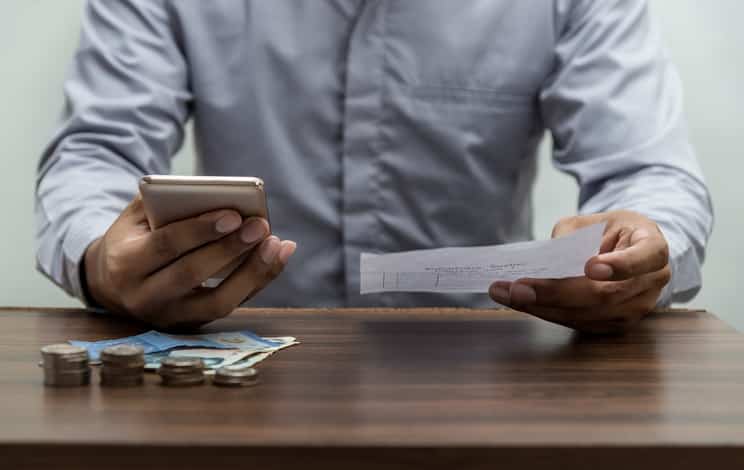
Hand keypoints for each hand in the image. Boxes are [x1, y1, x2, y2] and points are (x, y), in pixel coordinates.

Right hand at [83, 194, 295, 328]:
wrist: (113, 283)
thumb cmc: (134, 239)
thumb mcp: (136, 217)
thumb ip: (164, 203)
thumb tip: (215, 195)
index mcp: (125, 264)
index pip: (166, 246)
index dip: (201, 231)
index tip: (233, 215)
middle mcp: (145, 297)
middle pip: (192, 275)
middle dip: (230, 250)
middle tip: (260, 226)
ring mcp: (170, 316)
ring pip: (217, 302)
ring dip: (252, 273)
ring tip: (277, 244)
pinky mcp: (192, 324)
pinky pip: (230, 305)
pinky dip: (258, 281)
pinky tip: (278, 256)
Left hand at [488, 210, 670, 333]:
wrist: (627, 251)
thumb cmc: (610, 231)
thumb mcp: (593, 221)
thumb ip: (571, 236)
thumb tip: (543, 262)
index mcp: (653, 247)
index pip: (646, 257)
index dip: (621, 265)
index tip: (590, 267)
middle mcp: (652, 282)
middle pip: (604, 295)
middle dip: (555, 292)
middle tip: (517, 287)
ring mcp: (637, 308)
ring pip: (588, 314)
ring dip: (543, 307)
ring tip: (507, 294)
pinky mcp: (616, 325)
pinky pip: (580, 323)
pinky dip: (547, 313)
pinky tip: (521, 302)